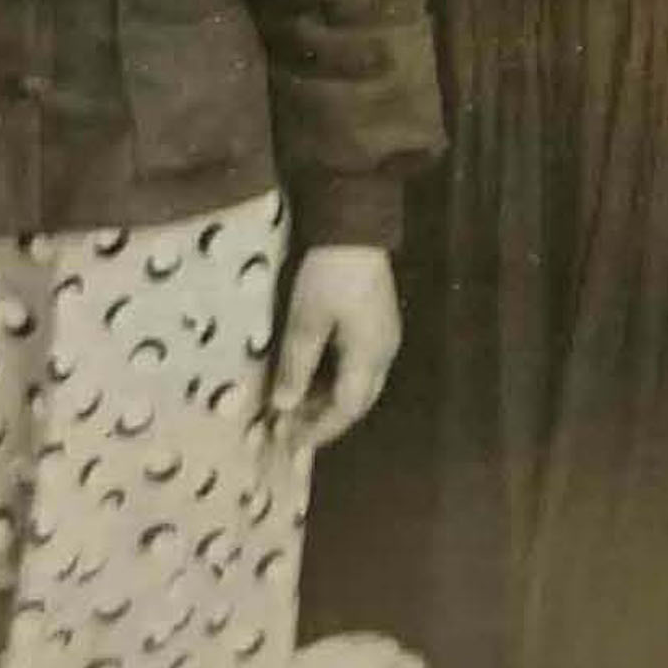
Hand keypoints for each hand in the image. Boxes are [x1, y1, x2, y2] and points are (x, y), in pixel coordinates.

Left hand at [267, 245, 400, 453]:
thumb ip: (296, 367)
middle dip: (324, 420)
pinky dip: (333, 380)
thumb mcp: (306, 321)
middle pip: (356, 401)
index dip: (318, 429)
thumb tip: (284, 407)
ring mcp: (383, 338)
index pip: (346, 409)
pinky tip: (312, 378)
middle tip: (291, 430)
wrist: (354, 226)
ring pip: (358, 384)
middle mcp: (383, 354)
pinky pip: (357, 366)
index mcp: (369, 357)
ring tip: (295, 408)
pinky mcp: (376, 323)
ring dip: (328, 400)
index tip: (290, 441)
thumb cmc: (329, 275)